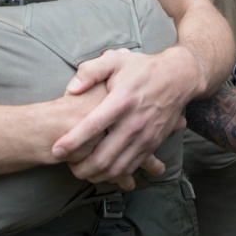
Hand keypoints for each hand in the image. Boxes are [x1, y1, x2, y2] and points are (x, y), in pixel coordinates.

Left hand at [52, 48, 189, 183]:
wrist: (179, 78)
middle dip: (81, 166)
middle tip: (66, 165)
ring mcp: (145, 137)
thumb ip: (90, 71)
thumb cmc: (143, 68)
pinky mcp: (153, 144)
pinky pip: (131, 167)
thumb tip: (71, 88)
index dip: (72, 141)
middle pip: (104, 156)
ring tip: (81, 171)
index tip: (56, 150)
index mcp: (122, 101)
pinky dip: (114, 175)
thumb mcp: (116, 60)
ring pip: (117, 168)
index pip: (92, 126)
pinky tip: (102, 170)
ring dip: (97, 174)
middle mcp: (134, 122)